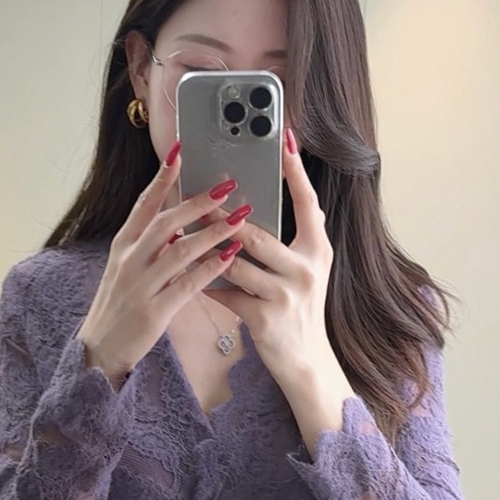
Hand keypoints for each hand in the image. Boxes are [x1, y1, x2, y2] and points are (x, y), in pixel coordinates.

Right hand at [77, 141, 243, 383]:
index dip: (163, 177)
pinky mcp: (155, 310)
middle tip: (228, 185)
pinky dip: (211, 268)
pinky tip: (231, 256)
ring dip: (213, 231)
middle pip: (166, 221)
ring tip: (241, 218)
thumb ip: (149, 245)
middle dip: (199, 201)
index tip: (180, 151)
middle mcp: (130, 260)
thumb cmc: (119, 306)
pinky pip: (188, 283)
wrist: (101, 348)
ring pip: (181, 249)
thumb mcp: (126, 268)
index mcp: (123, 245)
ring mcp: (141, 285)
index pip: (144, 204)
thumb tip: (178, 223)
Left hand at [199, 126, 339, 390]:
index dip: (295, 169)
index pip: (307, 201)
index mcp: (317, 250)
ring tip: (182, 232)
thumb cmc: (297, 310)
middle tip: (198, 191)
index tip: (284, 136)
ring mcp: (287, 295)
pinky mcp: (266, 319)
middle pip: (257, 232)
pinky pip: (228, 293)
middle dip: (222, 213)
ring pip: (236, 262)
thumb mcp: (305, 271)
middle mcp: (306, 269)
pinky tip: (191, 277)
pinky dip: (207, 284)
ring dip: (205, 246)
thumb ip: (292, 239)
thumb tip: (263, 205)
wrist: (306, 363)